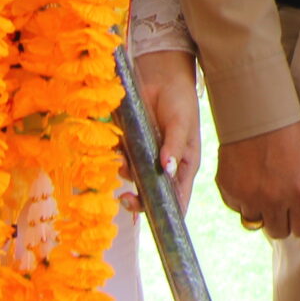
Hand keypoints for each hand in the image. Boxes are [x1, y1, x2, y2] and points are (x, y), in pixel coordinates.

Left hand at [129, 49, 201, 215]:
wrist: (161, 75)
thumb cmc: (181, 100)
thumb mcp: (182, 123)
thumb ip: (174, 146)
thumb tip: (166, 170)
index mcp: (183, 166)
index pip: (179, 200)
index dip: (170, 216)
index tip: (158, 226)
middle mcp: (163, 166)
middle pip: (151, 196)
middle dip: (137, 202)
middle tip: (124, 199)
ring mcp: (146, 156)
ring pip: (132, 178)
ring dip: (124, 174)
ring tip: (121, 160)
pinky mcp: (130, 144)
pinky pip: (120, 159)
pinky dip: (116, 157)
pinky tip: (117, 147)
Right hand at [216, 120, 299, 239]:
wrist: (258, 113)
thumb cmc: (292, 136)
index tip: (299, 212)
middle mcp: (273, 199)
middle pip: (278, 232)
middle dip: (282, 221)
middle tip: (280, 201)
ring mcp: (248, 196)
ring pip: (255, 222)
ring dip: (261, 210)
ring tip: (263, 187)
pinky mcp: (228, 190)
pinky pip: (236, 208)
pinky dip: (242, 199)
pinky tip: (248, 179)